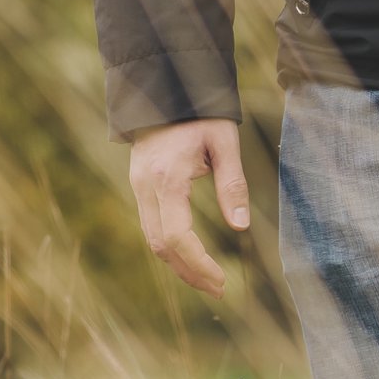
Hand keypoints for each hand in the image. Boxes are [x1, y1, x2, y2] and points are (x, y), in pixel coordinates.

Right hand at [128, 117, 250, 299]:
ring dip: (179, 265)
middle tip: (219, 290)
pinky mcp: (140, 186)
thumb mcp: (225, 142)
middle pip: (160, 245)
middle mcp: (146, 187)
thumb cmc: (200, 113)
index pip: (176, 235)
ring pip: (152, 239)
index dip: (198, 263)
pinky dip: (171, 248)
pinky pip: (151, 227)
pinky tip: (191, 258)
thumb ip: (232, 184)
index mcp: (167, 177)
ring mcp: (138, 187)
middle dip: (189, 272)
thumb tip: (240, 227)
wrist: (164, 88)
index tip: (221, 280)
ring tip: (209, 282)